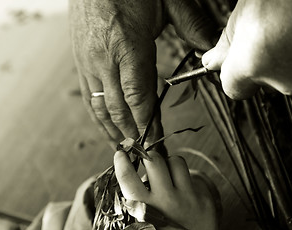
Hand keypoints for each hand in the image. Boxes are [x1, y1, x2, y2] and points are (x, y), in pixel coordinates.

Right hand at [69, 0, 215, 148]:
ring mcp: (87, 62)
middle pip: (117, 108)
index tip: (155, 142)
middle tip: (144, 154)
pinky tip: (106, 124)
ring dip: (112, 130)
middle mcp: (104, 60)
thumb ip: (192, 25)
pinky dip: (98, 115)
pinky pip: (87, 95)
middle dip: (131, 133)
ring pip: (98, 106)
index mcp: (127, 46)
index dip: (147, 123)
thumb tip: (212, 47)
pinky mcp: (80, 60)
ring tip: (124, 147)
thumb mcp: (167, 1)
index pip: (137, 96)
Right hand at [114, 151, 217, 229]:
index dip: (121, 162)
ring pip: (176, 161)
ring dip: (169, 164)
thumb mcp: (141, 225)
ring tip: (168, 175)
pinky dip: (185, 180)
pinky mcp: (205, 199)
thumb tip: (135, 176)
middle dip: (149, 157)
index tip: (121, 154)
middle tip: (149, 162)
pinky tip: (184, 193)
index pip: (128, 179)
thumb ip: (136, 202)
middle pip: (154, 160)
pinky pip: (193, 177)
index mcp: (145, 211)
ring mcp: (188, 199)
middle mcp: (167, 202)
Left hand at [202, 0, 291, 98]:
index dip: (235, 73)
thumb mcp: (247, 9)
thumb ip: (227, 43)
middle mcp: (285, 81)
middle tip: (280, 32)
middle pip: (265, 84)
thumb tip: (212, 62)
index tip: (239, 61)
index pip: (233, 89)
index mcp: (253, 64)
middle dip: (267, 65)